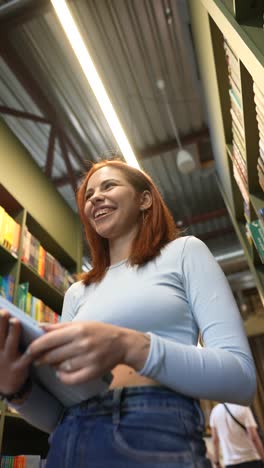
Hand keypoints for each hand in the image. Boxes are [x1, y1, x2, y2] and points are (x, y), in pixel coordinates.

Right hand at [0, 310, 32, 394]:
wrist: (6, 388)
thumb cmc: (4, 362)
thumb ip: (3, 336)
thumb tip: (4, 314)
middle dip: (1, 323)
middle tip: (4, 312)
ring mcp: (8, 360)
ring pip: (11, 344)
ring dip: (13, 332)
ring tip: (16, 321)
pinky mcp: (19, 367)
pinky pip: (27, 357)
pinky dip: (32, 349)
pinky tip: (37, 341)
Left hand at [27, 321, 149, 384]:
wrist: (122, 343)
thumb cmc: (99, 332)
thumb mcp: (81, 324)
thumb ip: (59, 327)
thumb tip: (39, 327)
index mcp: (78, 330)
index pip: (49, 340)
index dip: (36, 347)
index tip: (28, 350)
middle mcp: (83, 345)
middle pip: (53, 355)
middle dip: (42, 358)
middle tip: (38, 359)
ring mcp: (88, 360)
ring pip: (61, 367)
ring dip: (54, 366)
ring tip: (56, 362)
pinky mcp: (93, 372)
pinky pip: (70, 379)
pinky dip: (63, 377)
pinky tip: (62, 372)